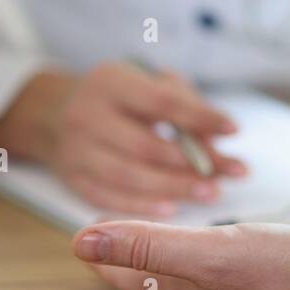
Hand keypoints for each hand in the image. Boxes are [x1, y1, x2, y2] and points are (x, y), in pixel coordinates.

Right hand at [0, 64, 245, 216]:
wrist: (55, 113)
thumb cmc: (121, 99)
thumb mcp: (148, 84)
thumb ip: (185, 106)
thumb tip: (217, 145)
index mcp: (110, 81)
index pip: (161, 101)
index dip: (199, 116)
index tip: (234, 129)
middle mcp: (87, 114)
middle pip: (145, 145)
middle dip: (191, 163)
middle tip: (229, 174)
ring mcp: (75, 150)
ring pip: (128, 176)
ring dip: (174, 187)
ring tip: (210, 192)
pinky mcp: (71, 178)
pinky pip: (109, 198)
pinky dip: (141, 205)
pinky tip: (172, 208)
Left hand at [71, 219, 289, 289]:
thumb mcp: (212, 251)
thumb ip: (149, 246)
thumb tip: (81, 242)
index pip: (124, 275)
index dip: (102, 249)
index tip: (84, 224)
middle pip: (151, 280)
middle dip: (127, 255)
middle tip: (110, 226)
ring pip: (186, 279)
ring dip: (164, 257)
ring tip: (154, 235)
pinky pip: (220, 275)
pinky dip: (205, 257)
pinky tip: (221, 246)